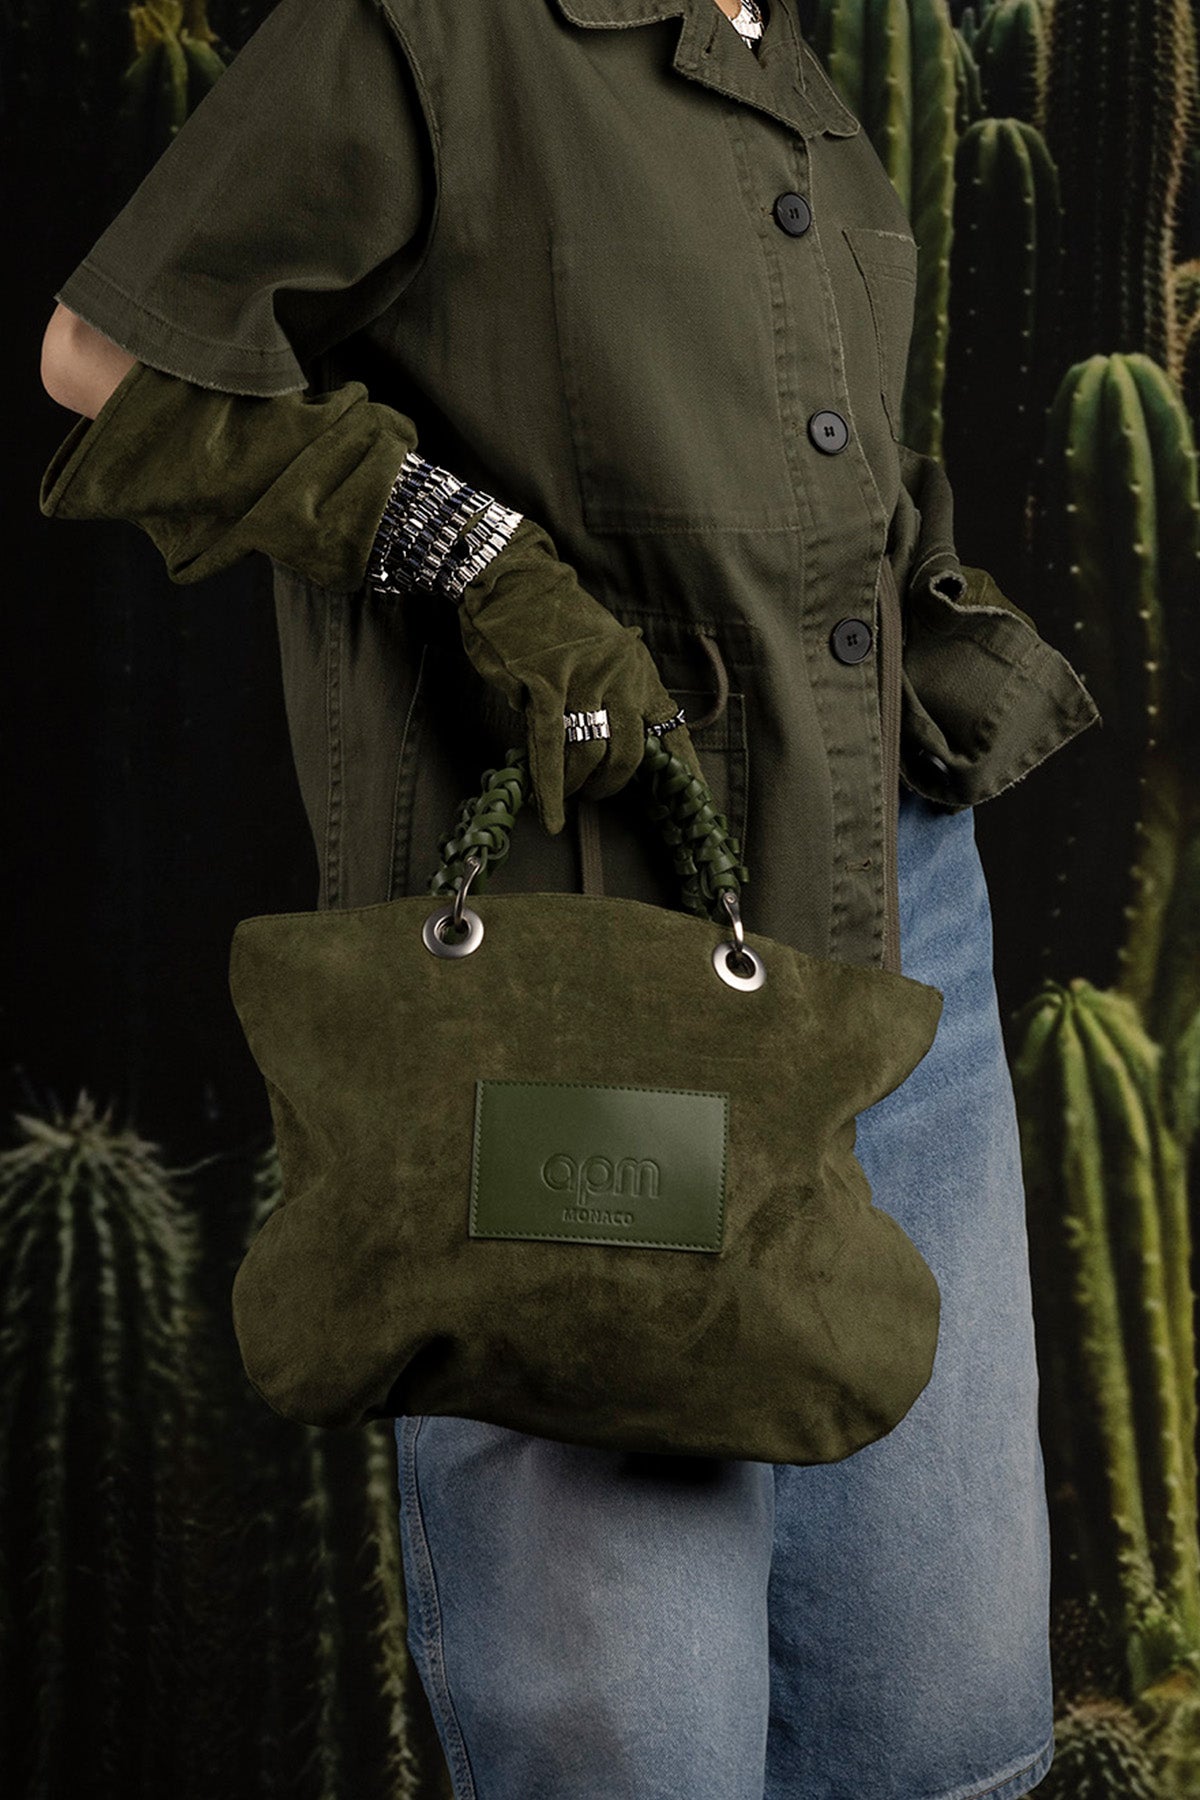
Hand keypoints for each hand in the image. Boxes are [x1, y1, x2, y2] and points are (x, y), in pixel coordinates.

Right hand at [455, 515, 702, 834]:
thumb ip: (614, 691)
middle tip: (596, 795)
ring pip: (589, 752)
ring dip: (577, 783)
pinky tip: (550, 813)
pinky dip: (550, 786)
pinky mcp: (545, 685)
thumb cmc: (554, 622)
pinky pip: (551, 747)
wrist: (514, 581)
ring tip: (566, 792)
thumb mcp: (602, 651)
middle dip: (613, 784)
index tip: (697, 800)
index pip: (670, 726)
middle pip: (630, 751)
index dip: (685, 768)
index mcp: (637, 669)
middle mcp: (619, 674)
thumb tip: (612, 744)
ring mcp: (583, 679)